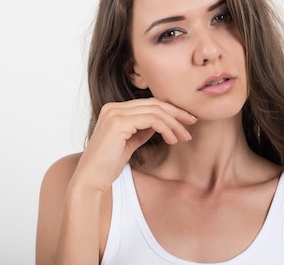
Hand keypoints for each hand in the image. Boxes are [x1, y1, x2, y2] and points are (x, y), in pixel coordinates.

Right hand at [70, 98, 196, 194]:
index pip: (148, 103)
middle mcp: (113, 107)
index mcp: (113, 109)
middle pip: (154, 103)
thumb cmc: (107, 166)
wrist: (90, 180)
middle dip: (176, 113)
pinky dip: (166, 128)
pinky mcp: (118, 123)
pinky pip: (151, 120)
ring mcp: (115, 113)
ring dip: (174, 123)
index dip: (170, 110)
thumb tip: (160, 124)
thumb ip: (141, 130)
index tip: (186, 121)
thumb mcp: (129, 143)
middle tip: (193, 122)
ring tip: (185, 137)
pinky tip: (172, 140)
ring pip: (155, 111)